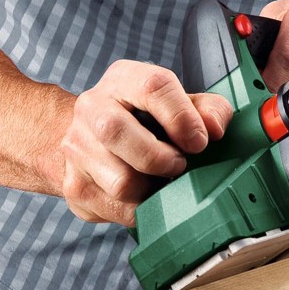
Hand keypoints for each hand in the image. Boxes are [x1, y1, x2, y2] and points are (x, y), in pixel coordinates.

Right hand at [59, 60, 231, 226]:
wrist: (93, 138)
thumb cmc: (144, 120)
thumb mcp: (179, 104)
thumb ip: (208, 109)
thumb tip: (214, 128)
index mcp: (123, 79)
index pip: (152, 86)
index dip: (182, 117)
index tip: (199, 142)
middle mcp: (92, 108)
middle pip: (117, 131)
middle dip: (159, 157)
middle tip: (178, 164)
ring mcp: (77, 147)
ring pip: (119, 181)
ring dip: (152, 189)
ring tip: (160, 181)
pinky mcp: (74, 185)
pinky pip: (116, 208)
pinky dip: (140, 210)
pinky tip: (144, 195)